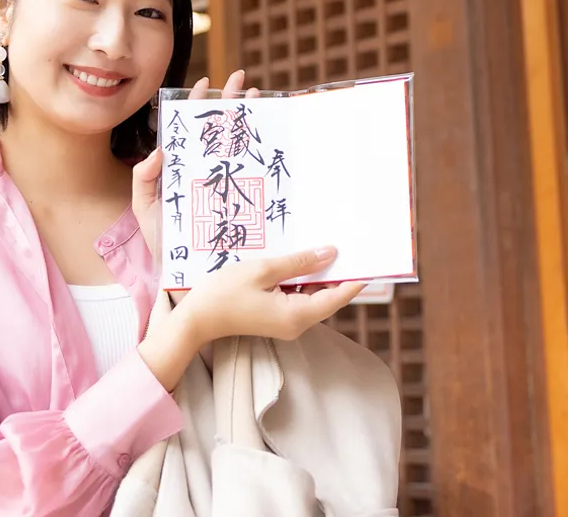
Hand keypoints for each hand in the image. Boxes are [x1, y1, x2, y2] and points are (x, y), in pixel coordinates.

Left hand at [131, 69, 253, 266]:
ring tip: (257, 96)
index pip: (190, 129)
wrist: (181, 275)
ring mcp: (225, 183)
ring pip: (239, 143)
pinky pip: (254, 171)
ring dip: (248, 118)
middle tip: (241, 79)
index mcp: (182, 168)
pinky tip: (271, 134)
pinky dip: (264, 151)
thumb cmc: (162, 243)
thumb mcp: (145, 209)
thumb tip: (158, 149)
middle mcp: (206, 171)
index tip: (205, 82)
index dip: (196, 104)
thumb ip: (144, 178)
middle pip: (220, 129)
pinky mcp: (242, 199)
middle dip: (230, 101)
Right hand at [138, 247, 363, 389]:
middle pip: (329, 296)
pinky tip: (300, 259)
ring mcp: (287, 322)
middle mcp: (297, 323)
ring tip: (326, 245)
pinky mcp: (277, 317)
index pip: (339, 296)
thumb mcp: (263, 270)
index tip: (372, 258)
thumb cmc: (225, 293)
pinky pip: (299, 297)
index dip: (357, 277)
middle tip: (350, 243)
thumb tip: (331, 254)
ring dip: (319, 274)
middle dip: (339, 272)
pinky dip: (303, 280)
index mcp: (298, 315)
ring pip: (313, 295)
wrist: (196, 319)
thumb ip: (299, 263)